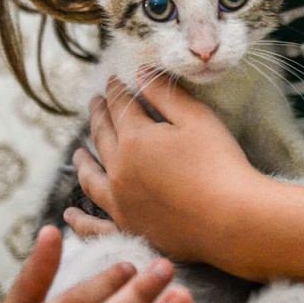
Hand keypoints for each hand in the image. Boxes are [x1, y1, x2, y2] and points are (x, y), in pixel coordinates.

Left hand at [72, 75, 265, 263]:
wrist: (233, 218)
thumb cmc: (219, 163)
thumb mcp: (196, 118)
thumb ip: (164, 93)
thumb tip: (139, 72)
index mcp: (134, 140)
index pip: (119, 107)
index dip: (116, 90)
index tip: (113, 79)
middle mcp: (119, 171)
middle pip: (102, 137)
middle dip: (98, 116)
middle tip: (95, 103)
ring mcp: (121, 204)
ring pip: (91, 179)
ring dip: (83, 163)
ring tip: (78, 154)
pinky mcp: (130, 230)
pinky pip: (94, 227)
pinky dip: (79, 221)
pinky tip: (70, 216)